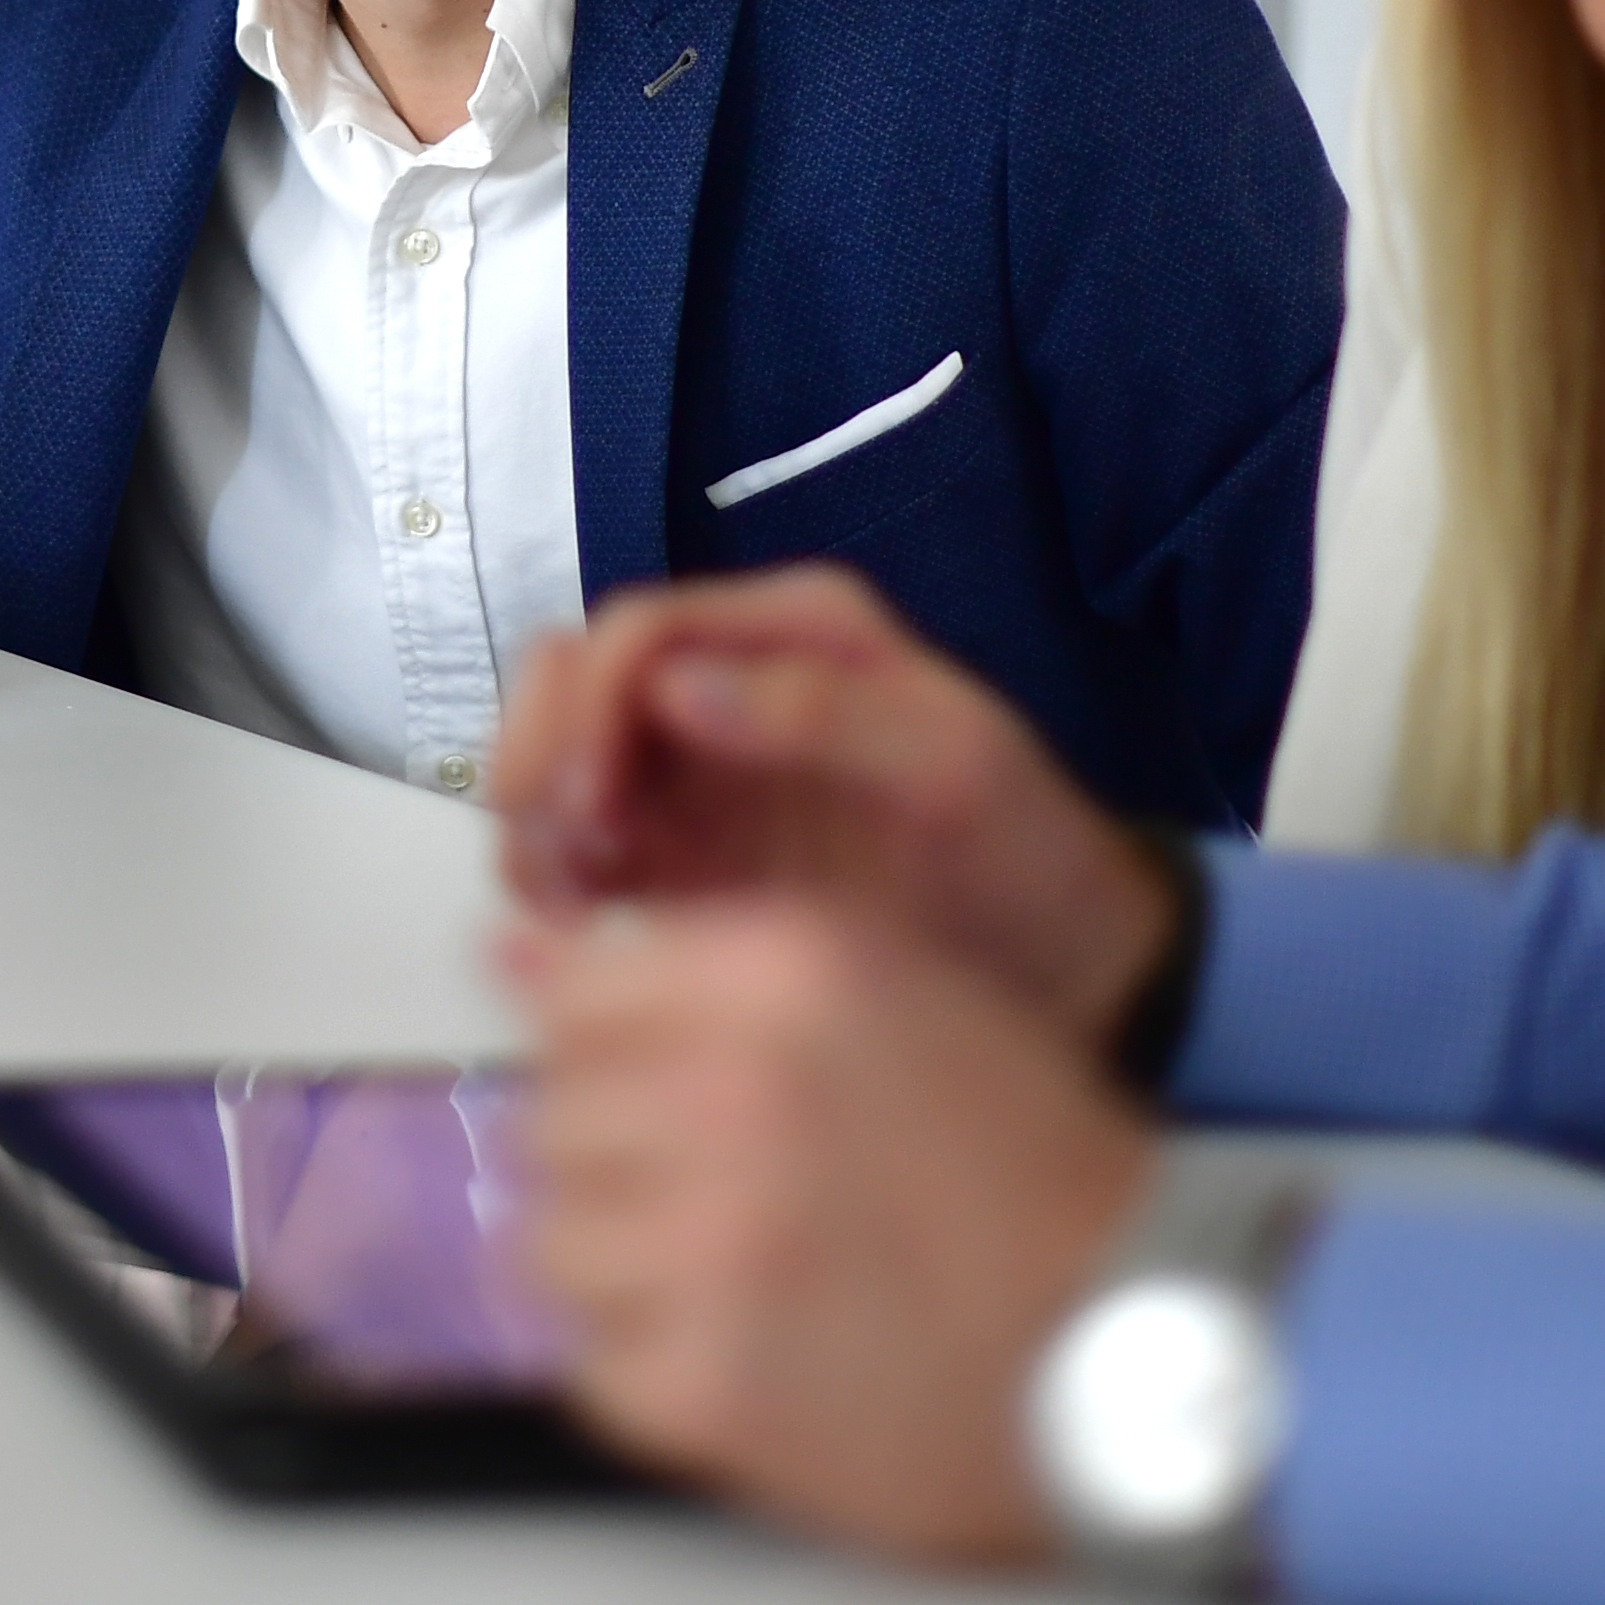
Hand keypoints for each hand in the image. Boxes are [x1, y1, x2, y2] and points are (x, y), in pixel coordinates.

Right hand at [494, 568, 1178, 1050]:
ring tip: (571, 907)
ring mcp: (699, 771)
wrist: (1070, 972)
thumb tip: (674, 690)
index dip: (588, 710)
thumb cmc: (1029, 858)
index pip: (635, 632)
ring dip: (534, 821)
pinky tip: (584, 930)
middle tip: (564, 861)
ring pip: (555, 755)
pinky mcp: (683, 853)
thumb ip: (823, 715)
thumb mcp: (957, 771)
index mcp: (797, 634)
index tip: (592, 811)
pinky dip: (552, 874)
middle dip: (540, 759)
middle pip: (567, 680)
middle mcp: (730, 682)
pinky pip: (576, 840)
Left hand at [511, 898, 1153, 1562]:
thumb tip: (508, 952)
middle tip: (716, 1204)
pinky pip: (591, 1365)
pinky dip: (649, 1370)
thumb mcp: (894, 1003)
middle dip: (616, 1161)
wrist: (1138, 1344)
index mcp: (783, 976)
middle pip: (551, 1120)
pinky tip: (745, 1357)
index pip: (575, 996)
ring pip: (550, 1242)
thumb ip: (702, 964)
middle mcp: (731, 1093)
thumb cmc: (1034, 1174)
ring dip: (623, 1266)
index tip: (647, 1092)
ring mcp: (710, 1247)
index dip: (604, 1052)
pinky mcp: (706, 1388)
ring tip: (729, 1284)